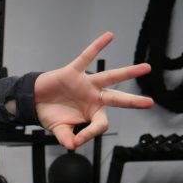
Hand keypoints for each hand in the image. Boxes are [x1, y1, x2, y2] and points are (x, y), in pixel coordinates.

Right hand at [34, 31, 153, 150]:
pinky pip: (86, 57)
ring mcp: (85, 84)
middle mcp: (93, 97)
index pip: (100, 124)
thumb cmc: (49, 113)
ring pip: (109, 78)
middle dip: (133, 101)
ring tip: (146, 69)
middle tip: (149, 103)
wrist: (33, 100)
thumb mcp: (58, 129)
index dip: (89, 133)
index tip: (76, 140)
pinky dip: (97, 47)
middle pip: (117, 99)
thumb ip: (66, 137)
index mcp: (91, 112)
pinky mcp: (73, 72)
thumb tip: (72, 146)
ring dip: (127, 73)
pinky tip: (109, 36)